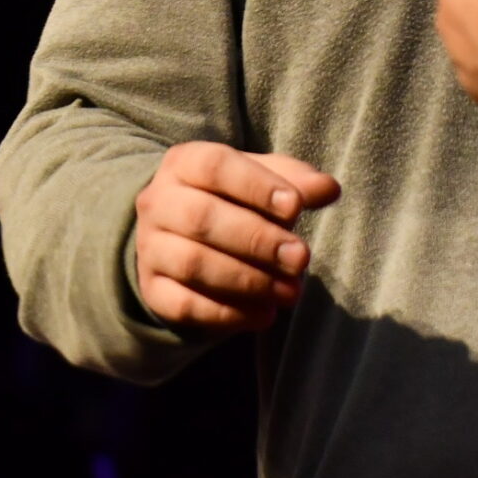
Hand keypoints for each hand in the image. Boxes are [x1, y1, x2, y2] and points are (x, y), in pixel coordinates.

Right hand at [133, 143, 340, 332]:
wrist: (178, 234)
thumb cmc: (232, 200)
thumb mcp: (262, 181)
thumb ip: (295, 182)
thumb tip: (328, 189)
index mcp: (184, 162)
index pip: (214, 166)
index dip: (256, 186)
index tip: (295, 207)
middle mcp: (157, 201)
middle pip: (201, 218)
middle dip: (257, 240)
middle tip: (301, 258)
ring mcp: (149, 247)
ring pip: (193, 263)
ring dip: (248, 280)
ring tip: (290, 292)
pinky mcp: (152, 289)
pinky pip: (183, 305)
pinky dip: (227, 313)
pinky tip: (264, 315)